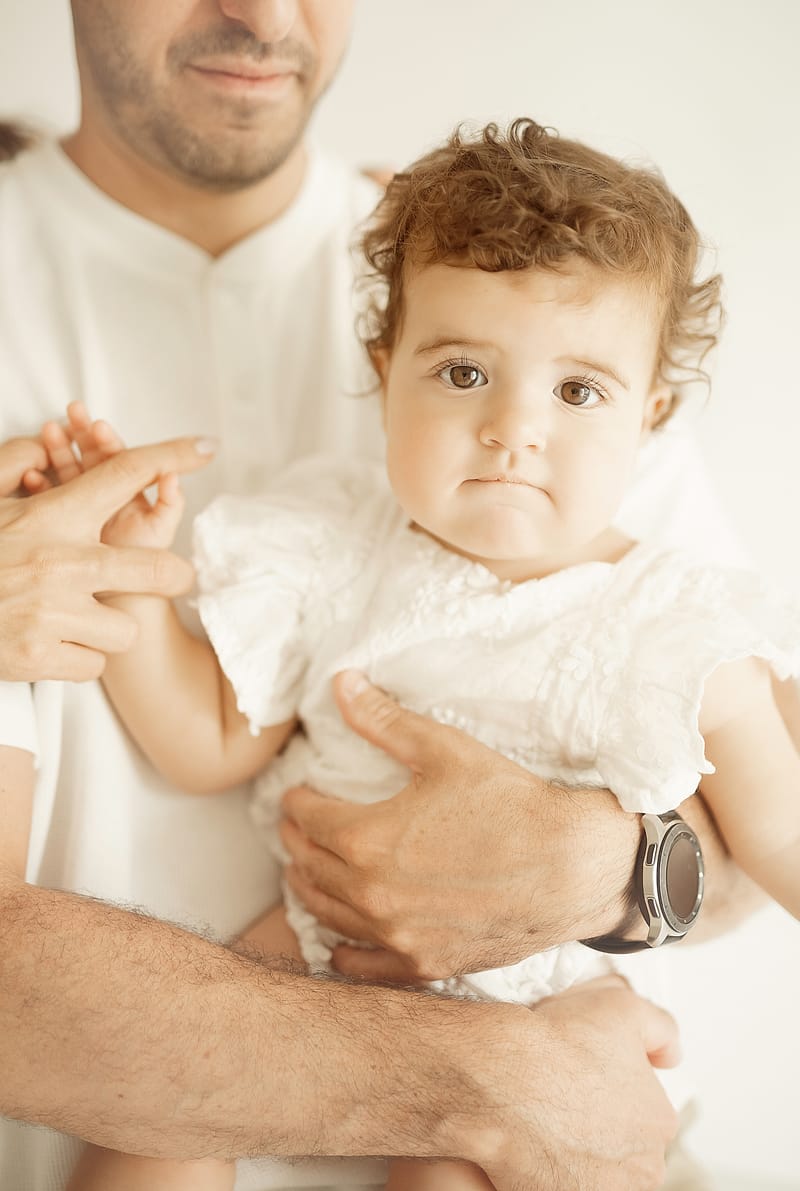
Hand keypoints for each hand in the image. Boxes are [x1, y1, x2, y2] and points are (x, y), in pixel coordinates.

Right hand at [0, 430, 214, 681]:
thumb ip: (14, 464)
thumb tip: (46, 444)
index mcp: (52, 518)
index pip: (122, 475)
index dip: (171, 457)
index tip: (207, 447)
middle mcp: (61, 564)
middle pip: (156, 569)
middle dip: (172, 576)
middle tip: (174, 578)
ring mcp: (53, 614)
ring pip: (126, 628)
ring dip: (107, 628)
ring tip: (74, 620)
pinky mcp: (41, 658)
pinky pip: (95, 664)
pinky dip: (80, 659)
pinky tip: (53, 646)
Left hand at [281, 671, 640, 980]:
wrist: (571, 866)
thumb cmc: (510, 803)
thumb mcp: (444, 749)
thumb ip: (383, 720)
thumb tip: (340, 683)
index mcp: (366, 838)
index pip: (309, 819)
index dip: (297, 802)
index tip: (296, 795)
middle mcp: (371, 893)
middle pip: (311, 866)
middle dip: (296, 842)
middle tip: (293, 829)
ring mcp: (396, 935)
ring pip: (327, 914)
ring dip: (308, 890)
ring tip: (304, 873)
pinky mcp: (424, 963)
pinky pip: (363, 966)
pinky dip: (341, 952)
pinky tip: (336, 942)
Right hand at [472, 977, 678, 1190]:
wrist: (503, 1075)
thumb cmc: (559, 1045)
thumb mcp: (624, 1007)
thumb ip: (660, 1029)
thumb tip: (668, 1053)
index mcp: (659, 1124)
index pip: (645, 1110)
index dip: (614, 1087)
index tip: (588, 1074)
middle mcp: (640, 1169)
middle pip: (622, 1146)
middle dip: (599, 1124)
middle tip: (565, 1095)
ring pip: (593, 1168)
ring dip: (575, 1149)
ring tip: (545, 1119)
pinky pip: (558, 1182)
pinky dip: (547, 1167)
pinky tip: (530, 1140)